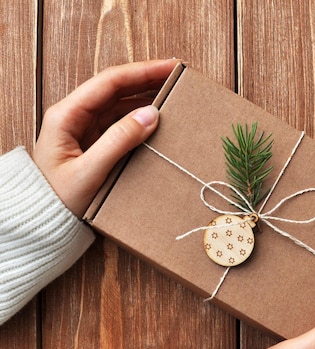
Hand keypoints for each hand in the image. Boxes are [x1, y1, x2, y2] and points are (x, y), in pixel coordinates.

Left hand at [33, 59, 179, 216]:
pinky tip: (158, 116)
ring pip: (120, 103)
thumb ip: (119, 141)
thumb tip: (151, 115)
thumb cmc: (58, 199)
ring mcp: (84, 128)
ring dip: (145, 96)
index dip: (141, 72)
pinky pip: (121, 121)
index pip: (109, 82)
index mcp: (66, 116)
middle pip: (115, 88)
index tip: (169, 67)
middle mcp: (74, 116)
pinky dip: (141, 116)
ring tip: (172, 92)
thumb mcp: (89, 172)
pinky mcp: (94, 142)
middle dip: (146, 78)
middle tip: (177, 74)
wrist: (43, 221)